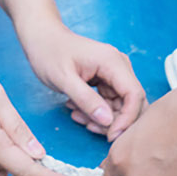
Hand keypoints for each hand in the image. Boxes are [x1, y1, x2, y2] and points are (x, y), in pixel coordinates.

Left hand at [18, 16, 146, 140]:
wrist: (41, 39)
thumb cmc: (50, 53)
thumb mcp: (64, 79)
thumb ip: (86, 99)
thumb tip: (108, 122)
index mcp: (113, 62)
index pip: (134, 95)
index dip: (128, 119)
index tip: (111, 136)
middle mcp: (119, 66)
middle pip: (131, 103)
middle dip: (113, 121)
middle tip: (88, 127)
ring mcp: (114, 74)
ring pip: (120, 107)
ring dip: (101, 118)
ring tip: (76, 115)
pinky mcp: (106, 81)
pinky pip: (109, 103)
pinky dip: (95, 112)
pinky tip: (76, 110)